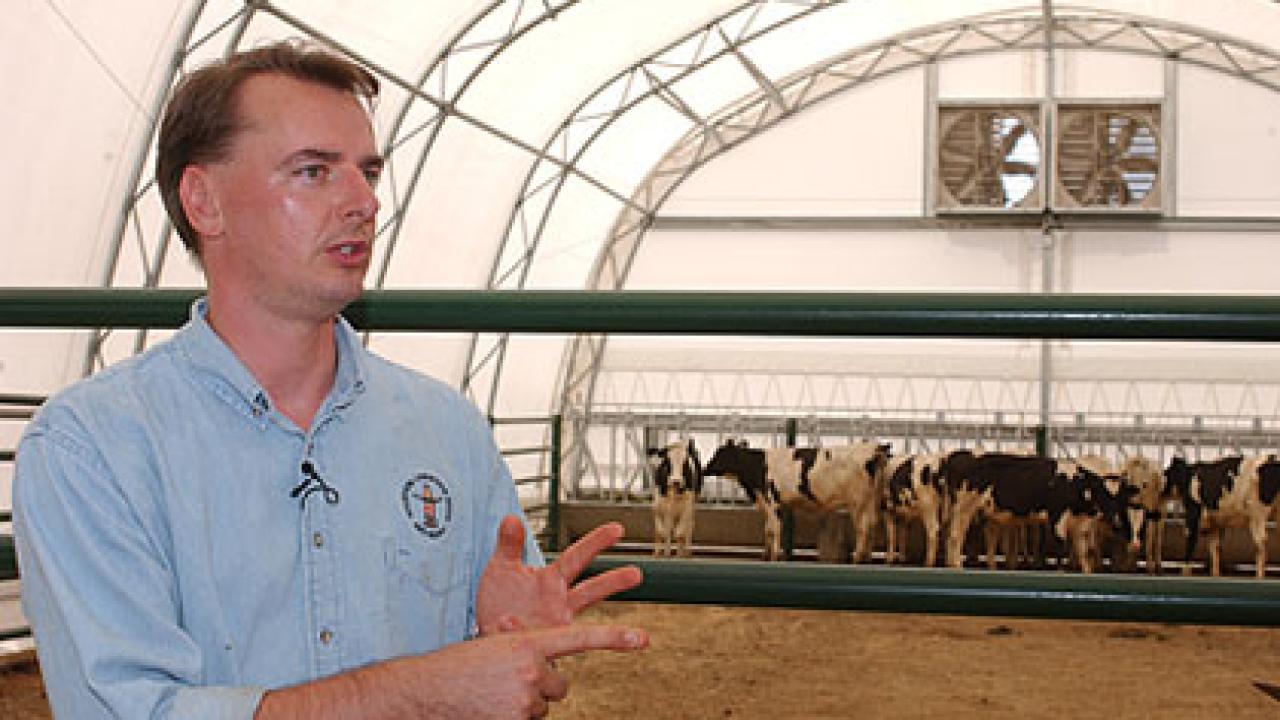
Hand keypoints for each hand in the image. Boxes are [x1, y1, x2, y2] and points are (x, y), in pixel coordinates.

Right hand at [255, 624, 647, 718]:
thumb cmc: (458, 666)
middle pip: (559, 685)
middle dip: (542, 686)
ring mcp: (525, 698)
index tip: (643, 639)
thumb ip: (523, 652)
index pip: (579, 638)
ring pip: (542, 706)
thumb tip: (541, 668)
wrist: (426, 689)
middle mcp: (532, 669)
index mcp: (528, 642)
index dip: (614, 639)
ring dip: (523, 703)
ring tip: (491, 695)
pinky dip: (512, 718)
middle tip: (509, 682)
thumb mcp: (494, 646)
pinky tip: (489, 709)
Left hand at [476, 516, 642, 634]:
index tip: (618, 528)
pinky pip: (537, 642)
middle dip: (613, 582)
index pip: (576, 557)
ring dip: (609, 633)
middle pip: (590, 590)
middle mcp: (559, 604)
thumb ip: (508, 545)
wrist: (484, 633)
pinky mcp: (543, 648)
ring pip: (584, 627)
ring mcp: (554, 627)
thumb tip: (511, 518)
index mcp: (550, 580)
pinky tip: (509, 624)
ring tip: (640, 638)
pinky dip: (519, 631)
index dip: (596, 542)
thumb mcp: (500, 568)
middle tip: (637, 573)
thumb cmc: (497, 599)